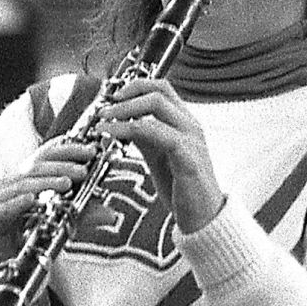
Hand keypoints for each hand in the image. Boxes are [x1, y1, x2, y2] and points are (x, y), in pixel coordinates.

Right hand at [0, 134, 96, 282]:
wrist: (5, 262)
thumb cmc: (31, 236)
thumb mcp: (62, 223)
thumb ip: (84, 216)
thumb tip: (112, 215)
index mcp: (29, 178)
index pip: (48, 155)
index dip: (69, 150)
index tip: (92, 151)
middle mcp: (13, 182)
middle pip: (37, 167)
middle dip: (62, 167)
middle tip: (84, 171)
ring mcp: (0, 197)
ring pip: (23, 184)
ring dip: (45, 183)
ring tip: (66, 184)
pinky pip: (5, 207)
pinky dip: (19, 202)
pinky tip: (32, 200)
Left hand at [95, 77, 224, 234]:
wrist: (203, 219)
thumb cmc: (183, 189)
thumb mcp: (159, 156)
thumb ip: (145, 137)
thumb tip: (123, 122)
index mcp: (185, 123)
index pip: (161, 88)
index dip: (135, 86)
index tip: (112, 98)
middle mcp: (191, 125)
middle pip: (158, 90)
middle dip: (126, 95)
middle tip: (104, 109)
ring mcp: (191, 139)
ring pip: (157, 105)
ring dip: (124, 109)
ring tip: (103, 121)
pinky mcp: (187, 157)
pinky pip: (157, 132)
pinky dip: (129, 129)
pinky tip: (113, 136)